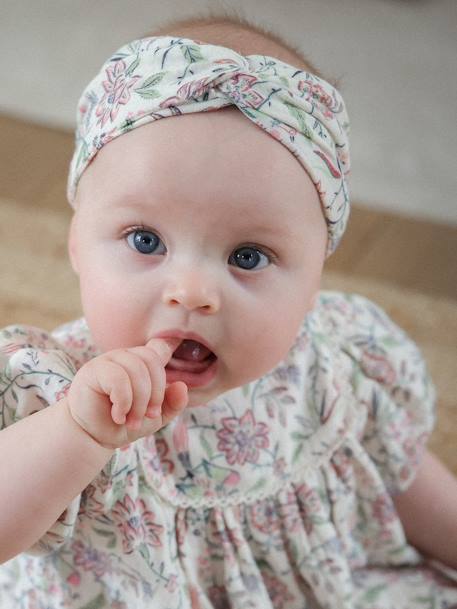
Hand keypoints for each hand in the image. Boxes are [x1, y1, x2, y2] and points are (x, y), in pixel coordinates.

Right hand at [66, 338, 187, 448]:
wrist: (91, 438)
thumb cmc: (122, 424)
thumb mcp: (154, 417)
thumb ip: (172, 404)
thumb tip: (182, 386)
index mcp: (142, 363)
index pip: (159, 348)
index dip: (169, 349)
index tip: (172, 356)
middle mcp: (126, 357)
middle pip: (152, 361)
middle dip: (155, 394)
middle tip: (149, 417)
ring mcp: (109, 360)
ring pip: (136, 370)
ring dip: (139, 402)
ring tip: (132, 421)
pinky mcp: (93, 370)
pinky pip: (118, 378)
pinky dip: (123, 401)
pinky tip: (118, 415)